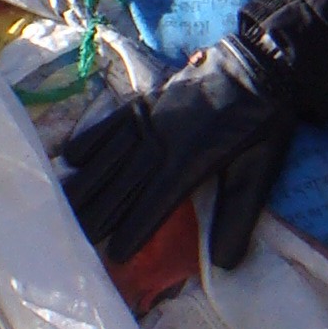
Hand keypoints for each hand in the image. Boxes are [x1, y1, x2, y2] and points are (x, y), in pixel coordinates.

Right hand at [58, 37, 296, 268]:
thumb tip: (225, 264)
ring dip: (88, 181)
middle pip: (125, 181)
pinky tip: (70, 157)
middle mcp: (164, 139)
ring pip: (112, 154)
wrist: (259, 64)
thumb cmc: (263, 122)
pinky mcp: (147, 99)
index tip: (116, 254)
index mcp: (193, 159)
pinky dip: (91, 137)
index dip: (136, 227)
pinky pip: (113, 120)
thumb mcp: (261, 170)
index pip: (156, 201)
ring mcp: (151, 116)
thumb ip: (239, 215)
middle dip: (100, 211)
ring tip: (64, 205)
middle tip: (74, 237)